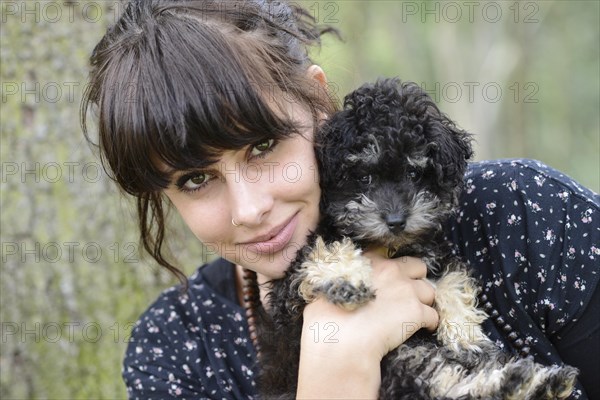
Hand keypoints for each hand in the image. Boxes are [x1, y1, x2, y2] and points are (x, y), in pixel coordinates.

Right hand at [296, 254, 437, 398]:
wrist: (342, 339)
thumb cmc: (329, 317)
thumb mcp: (330, 288)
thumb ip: (343, 280)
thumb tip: (343, 286)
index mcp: (369, 262)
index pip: (390, 256)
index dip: (393, 270)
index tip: (389, 281)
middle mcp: (391, 270)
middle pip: (418, 267)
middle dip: (416, 280)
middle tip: (408, 295)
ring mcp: (406, 289)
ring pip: (429, 291)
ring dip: (424, 302)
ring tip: (415, 314)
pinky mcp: (417, 312)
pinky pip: (433, 316)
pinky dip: (429, 323)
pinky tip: (422, 329)